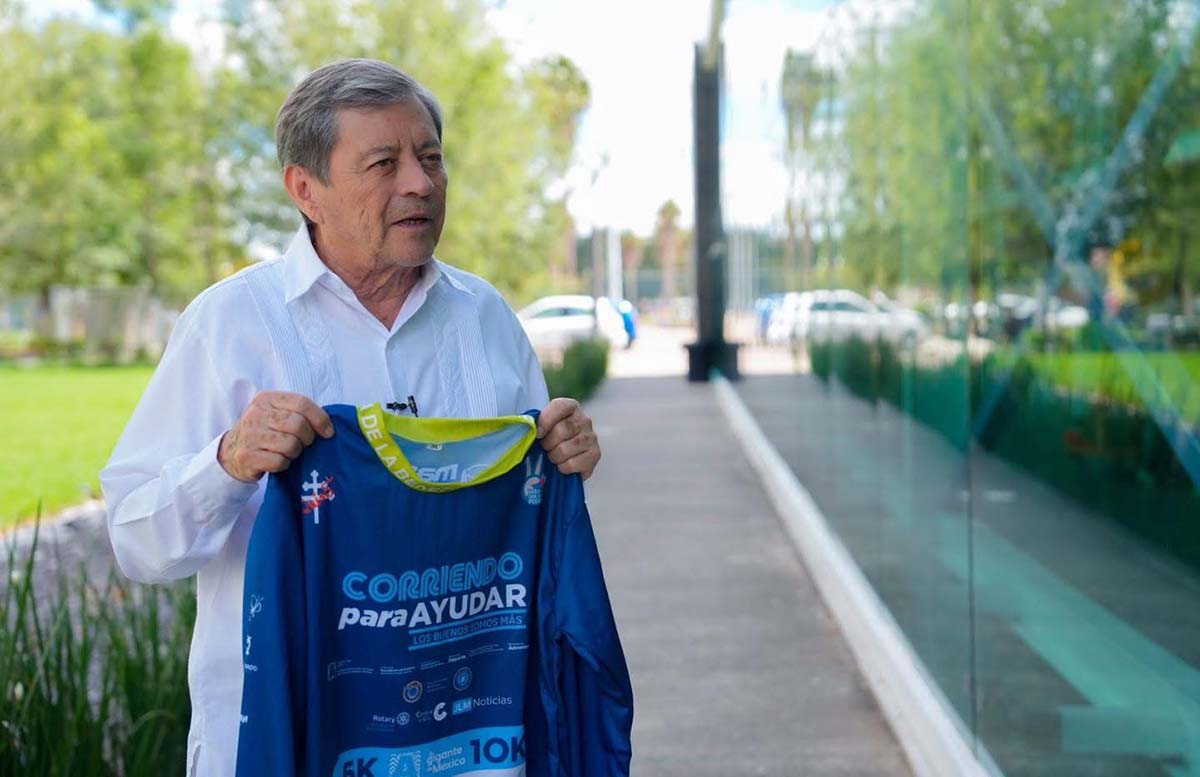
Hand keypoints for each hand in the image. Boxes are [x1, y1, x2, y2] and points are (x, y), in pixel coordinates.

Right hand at [218, 391, 333, 482]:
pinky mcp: (247, 456)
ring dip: (295, 452)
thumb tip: (329, 424)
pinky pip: (280, 462)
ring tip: (287, 451)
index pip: (302, 403)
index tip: (328, 432)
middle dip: (308, 438)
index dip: (320, 419)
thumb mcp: (276, 413)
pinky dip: (284, 464)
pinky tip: (276, 460)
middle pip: (298, 425)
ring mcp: (249, 435)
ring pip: (291, 445)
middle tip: (304, 443)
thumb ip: (298, 412)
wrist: (231, 452)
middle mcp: (256, 413)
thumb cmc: (264, 431)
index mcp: (266, 398)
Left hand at [537, 398, 600, 479]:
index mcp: (570, 407)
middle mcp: (585, 420)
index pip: (560, 406)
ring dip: (553, 457)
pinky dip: (563, 468)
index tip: (537, 434)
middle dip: (547, 443)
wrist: (564, 457)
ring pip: (565, 449)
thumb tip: (526, 426)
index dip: (546, 420)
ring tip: (553, 456)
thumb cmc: (549, 438)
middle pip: (561, 430)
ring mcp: (592, 437)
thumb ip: (534, 422)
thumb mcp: (541, 425)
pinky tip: (563, 465)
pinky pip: (572, 464)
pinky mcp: (595, 455)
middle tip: (545, 448)